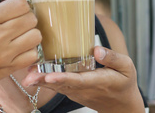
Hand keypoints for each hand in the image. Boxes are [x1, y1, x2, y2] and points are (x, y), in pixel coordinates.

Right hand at [0, 0, 41, 95]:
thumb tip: (21, 5)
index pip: (20, 4)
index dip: (22, 7)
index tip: (18, 12)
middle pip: (31, 19)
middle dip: (28, 20)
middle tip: (20, 26)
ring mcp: (5, 52)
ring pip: (36, 35)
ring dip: (31, 36)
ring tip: (21, 38)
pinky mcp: (9, 68)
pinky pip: (33, 54)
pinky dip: (30, 52)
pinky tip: (21, 51)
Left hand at [22, 46, 144, 112]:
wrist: (122, 106)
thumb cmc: (124, 83)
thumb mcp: (127, 67)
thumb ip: (112, 58)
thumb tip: (96, 49)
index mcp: (99, 82)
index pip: (78, 80)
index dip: (63, 78)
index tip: (50, 76)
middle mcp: (85, 89)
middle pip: (62, 84)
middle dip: (44, 80)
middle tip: (29, 76)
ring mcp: (78, 92)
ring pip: (57, 86)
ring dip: (41, 81)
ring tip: (28, 73)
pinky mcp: (73, 92)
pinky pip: (58, 86)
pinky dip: (46, 80)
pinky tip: (35, 72)